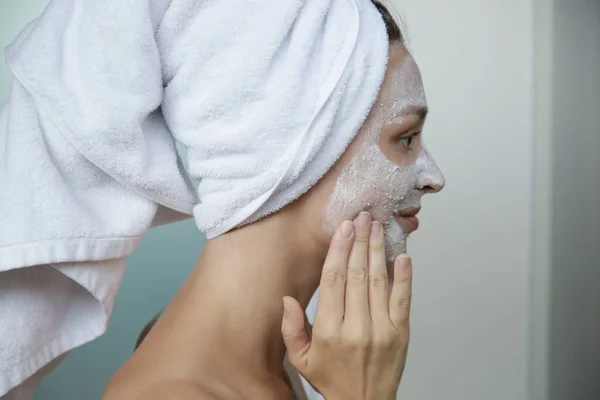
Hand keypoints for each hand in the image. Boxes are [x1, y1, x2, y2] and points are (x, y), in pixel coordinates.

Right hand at [281, 212, 412, 399]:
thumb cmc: (332, 379)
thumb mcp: (301, 359)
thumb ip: (291, 329)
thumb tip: (286, 299)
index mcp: (329, 331)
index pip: (333, 281)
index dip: (339, 251)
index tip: (343, 228)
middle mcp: (356, 327)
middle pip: (356, 275)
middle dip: (359, 242)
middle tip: (362, 217)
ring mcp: (381, 329)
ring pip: (378, 281)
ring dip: (377, 251)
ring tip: (376, 227)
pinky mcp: (400, 333)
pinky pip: (402, 299)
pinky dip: (403, 276)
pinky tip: (402, 256)